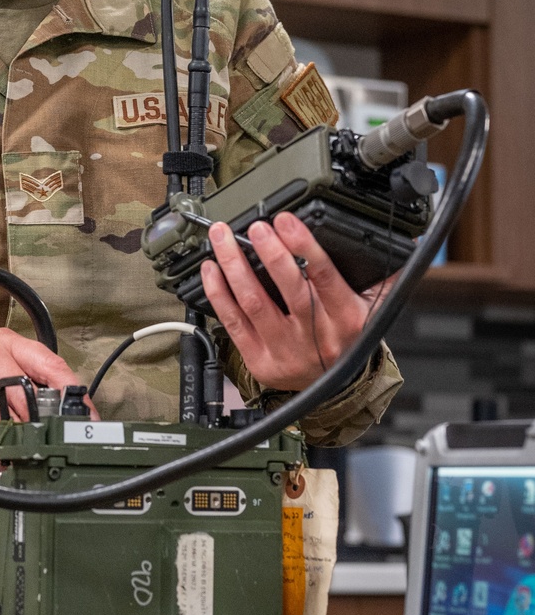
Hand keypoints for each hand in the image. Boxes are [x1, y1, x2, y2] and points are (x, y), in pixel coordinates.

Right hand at [0, 328, 92, 469]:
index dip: (71, 394)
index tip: (87, 418)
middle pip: (28, 395)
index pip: (49, 363)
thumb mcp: (3, 390)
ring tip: (19, 458)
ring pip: (6, 417)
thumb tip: (75, 418)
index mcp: (5, 342)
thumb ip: (34, 395)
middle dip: (40, 428)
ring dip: (15, 445)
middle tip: (48, 449)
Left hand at [200, 212, 379, 391]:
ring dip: (234, 267)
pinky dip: (219, 294)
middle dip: (269, 253)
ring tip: (222, 239)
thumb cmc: (351, 341)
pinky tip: (212, 270)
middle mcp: (316, 336)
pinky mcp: (260, 361)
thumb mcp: (374, 311)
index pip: (324, 277)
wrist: (337, 392)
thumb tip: (402, 243)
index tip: (287, 222)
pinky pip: (233, 323)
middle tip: (255, 227)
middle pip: (288, 289)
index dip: (304, 247)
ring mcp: (285, 350)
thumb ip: (385, 277)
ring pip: (254, 303)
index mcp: (346, 319)